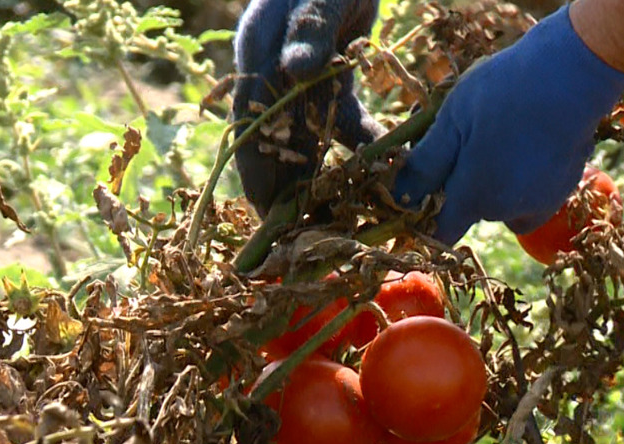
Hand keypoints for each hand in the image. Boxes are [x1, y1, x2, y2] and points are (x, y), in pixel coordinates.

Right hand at [232, 0, 383, 215]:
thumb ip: (309, 26)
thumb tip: (295, 69)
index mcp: (257, 48)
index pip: (247, 120)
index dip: (254, 168)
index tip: (265, 211)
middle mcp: (271, 69)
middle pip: (272, 139)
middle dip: (283, 188)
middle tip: (296, 237)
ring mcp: (299, 77)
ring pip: (304, 138)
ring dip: (315, 178)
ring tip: (330, 221)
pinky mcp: (329, 78)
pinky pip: (339, 122)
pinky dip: (356, 146)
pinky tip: (377, 172)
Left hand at [393, 5, 623, 244]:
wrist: (575, 73)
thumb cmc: (505, 90)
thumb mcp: (453, 120)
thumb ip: (426, 165)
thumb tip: (400, 196)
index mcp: (476, 197)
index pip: (441, 233)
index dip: (427, 219)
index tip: (424, 192)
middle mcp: (508, 211)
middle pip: (471, 210)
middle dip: (463, 183)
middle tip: (466, 137)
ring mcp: (541, 202)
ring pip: (502, 202)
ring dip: (495, 181)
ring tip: (500, 136)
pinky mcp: (564, 190)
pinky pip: (531, 195)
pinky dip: (524, 178)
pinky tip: (527, 143)